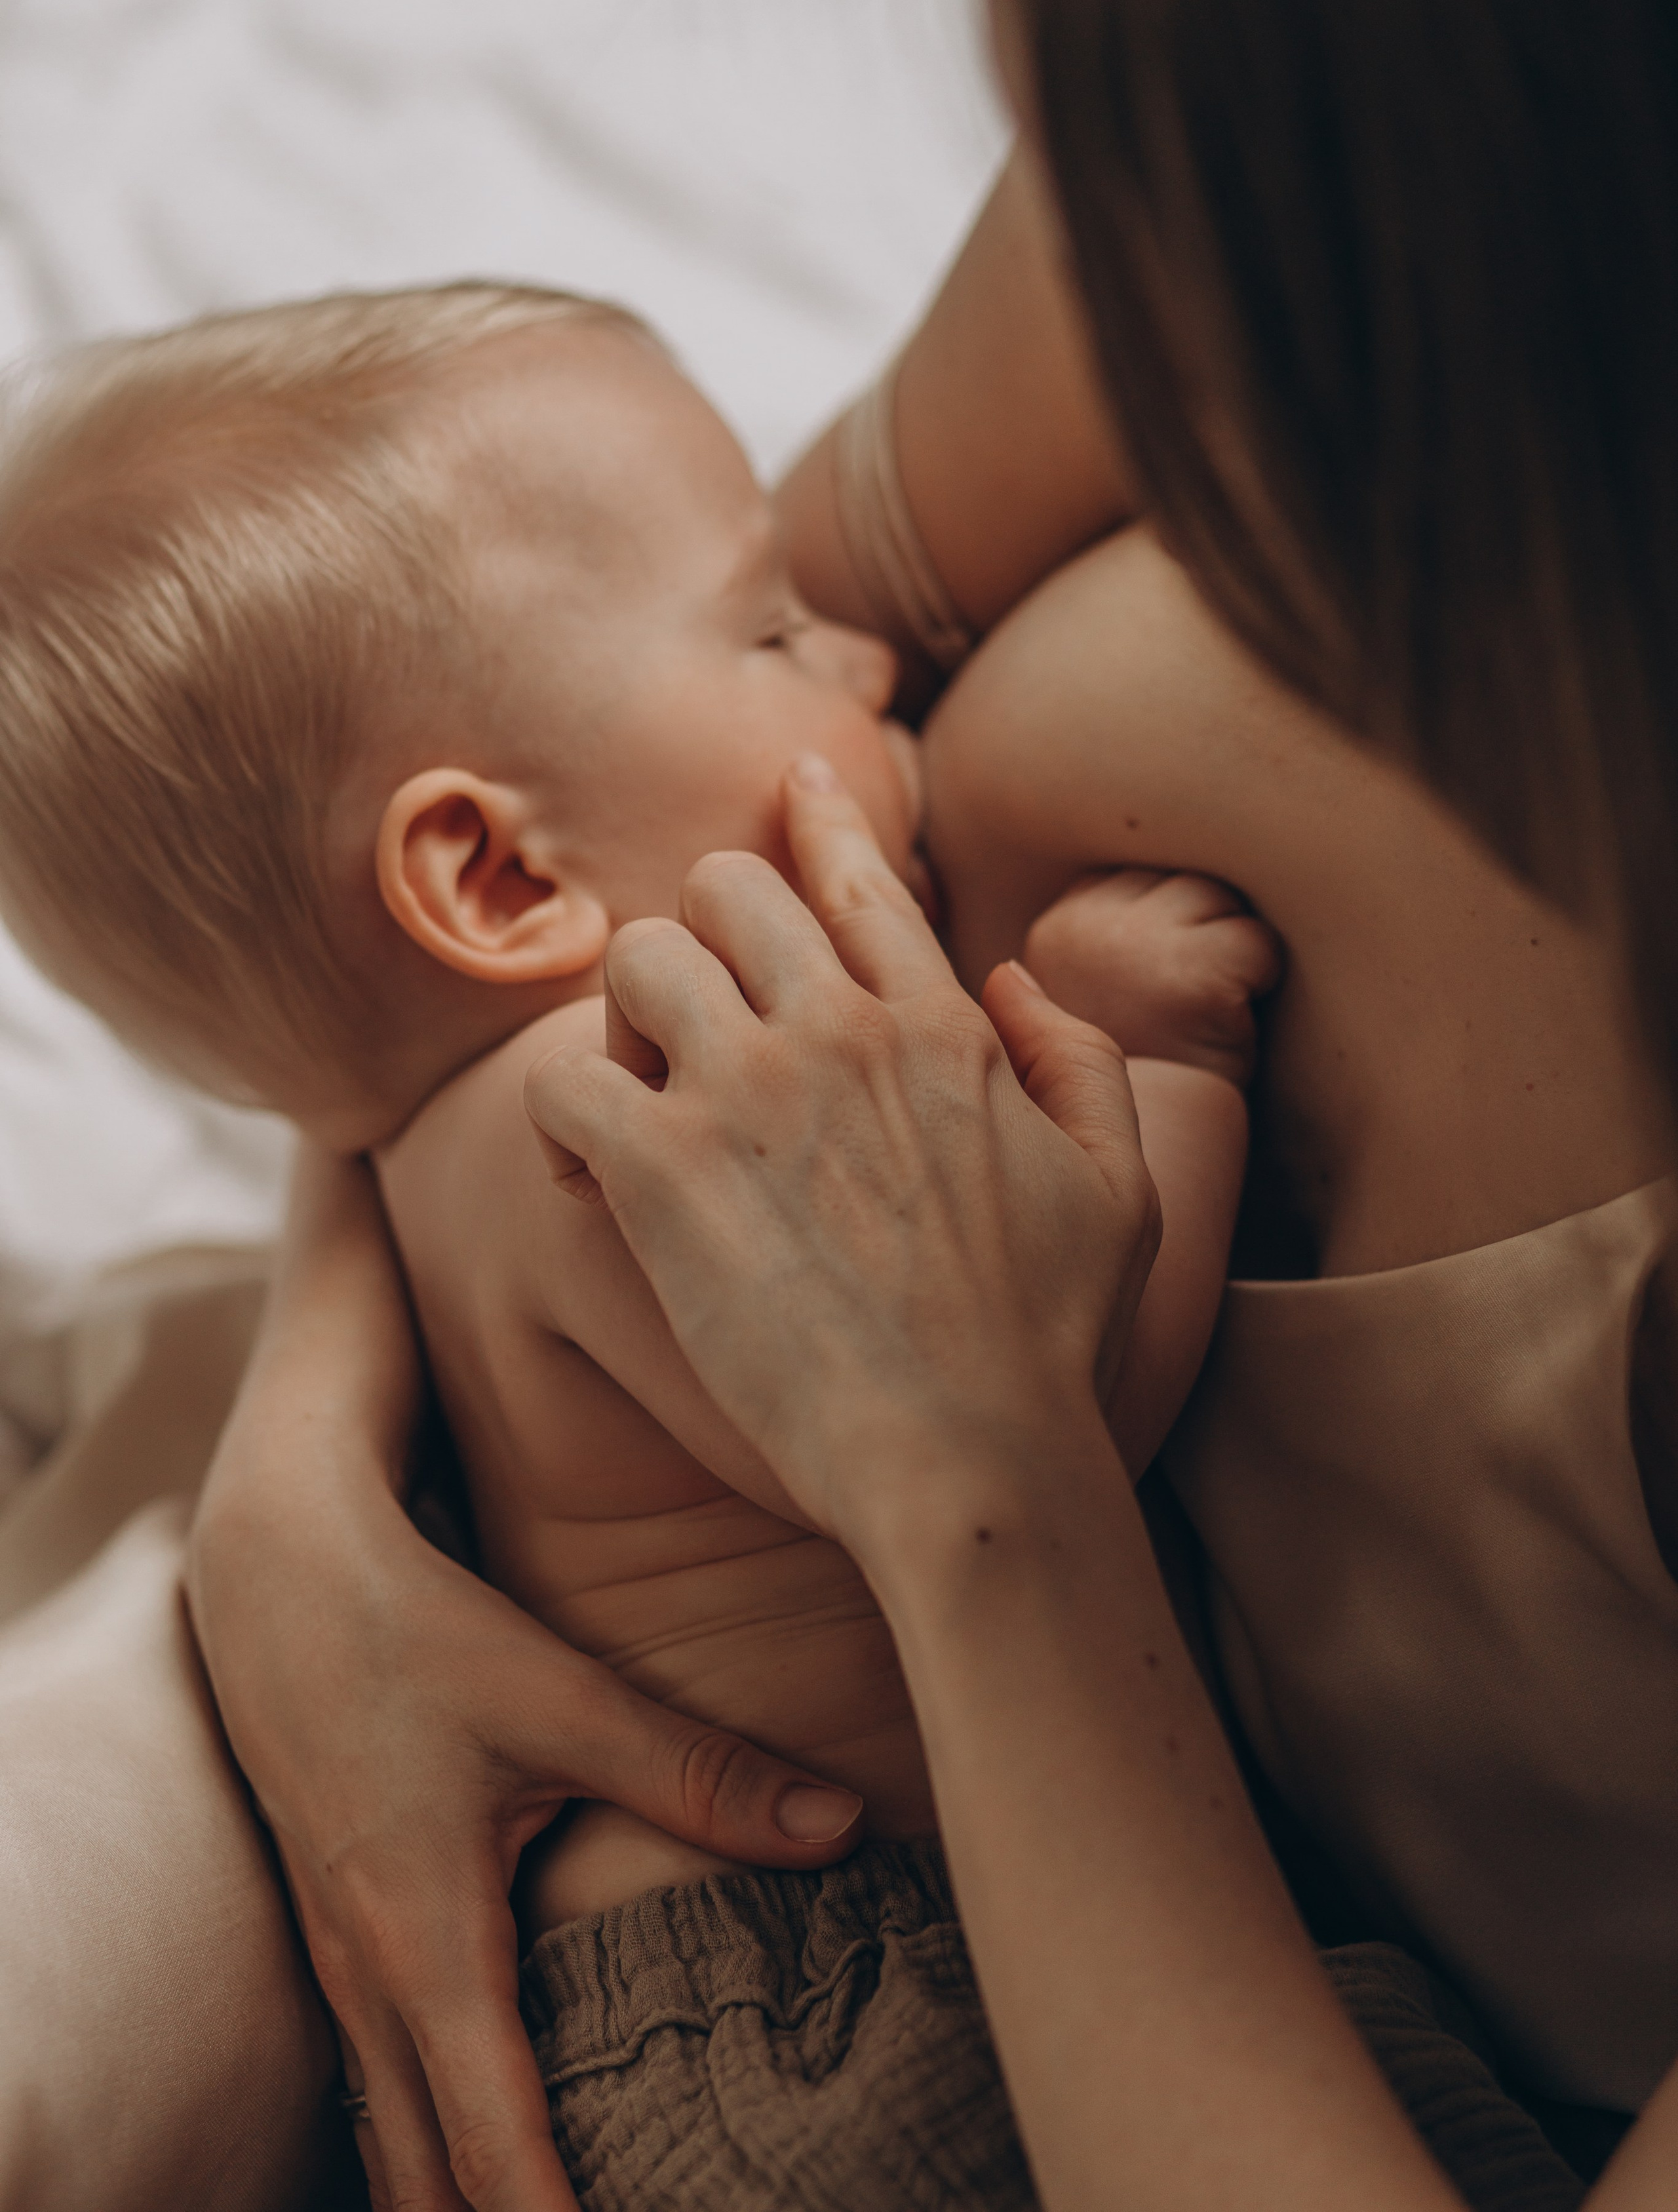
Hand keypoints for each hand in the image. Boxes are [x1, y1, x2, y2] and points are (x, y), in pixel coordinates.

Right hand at [188, 1151, 863, 2211]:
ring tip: (565, 2209)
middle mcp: (370, 1983)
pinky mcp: (337, 1940)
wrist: (279, 1576)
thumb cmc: (422, 1635)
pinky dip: (433, 2149)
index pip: (492, 2152)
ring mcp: (340, 1971)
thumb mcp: (561, 1701)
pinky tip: (490, 2155)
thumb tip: (843, 1825)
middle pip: (428, 2184)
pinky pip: (379, 2091)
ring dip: (465, 2197)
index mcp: (427, 1945)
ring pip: (395, 2146)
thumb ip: (699, 1774)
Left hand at [523, 756, 1159, 1557]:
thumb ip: (1083, 1059)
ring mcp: (750, 1094)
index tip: (790, 785)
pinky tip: (583, 1175)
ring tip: (643, 1100)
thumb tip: (1010, 978)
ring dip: (629, 1018)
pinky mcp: (666, 1175)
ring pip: (637, 959)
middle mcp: (841, 1032)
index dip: (818, 818)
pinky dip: (559, 1117)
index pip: (860, 879)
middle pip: (726, 888)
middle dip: (704, 935)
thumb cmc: (1052, 1345)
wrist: (972, 1462)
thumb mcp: (1124, 1187)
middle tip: (704, 1025)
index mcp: (943, 1028)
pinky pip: (561, 1078)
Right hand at [1024, 869, 1281, 1084]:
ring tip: (1211, 1008)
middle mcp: (1093, 925)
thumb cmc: (1123, 1082)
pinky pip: (1256, 942)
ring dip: (1231, 947)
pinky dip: (1260, 976)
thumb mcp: (1084, 1001)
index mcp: (1059, 931)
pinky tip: (1233, 1020)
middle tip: (1198, 998)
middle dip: (1202, 929)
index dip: (1167, 926)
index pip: (1136, 883)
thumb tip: (1152, 894)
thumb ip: (1101, 946)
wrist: (1134, 1152)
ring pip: (1220, 901)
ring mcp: (1143, 943)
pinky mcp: (1197, 972)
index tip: (1165, 981)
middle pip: (1182, 885)